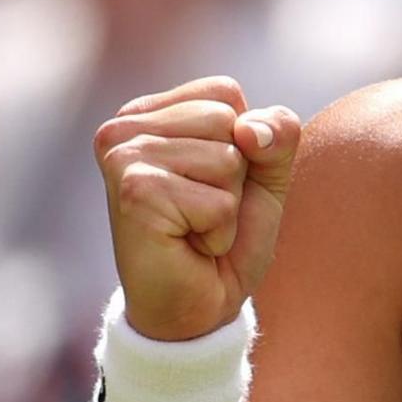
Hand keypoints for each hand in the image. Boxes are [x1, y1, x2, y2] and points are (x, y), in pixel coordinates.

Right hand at [93, 77, 300, 341]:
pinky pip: (220, 203)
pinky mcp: (135, 194)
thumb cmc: (224, 236)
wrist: (196, 309)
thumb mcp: (265, 173)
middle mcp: (123, 128)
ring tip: (193, 228)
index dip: (242, 143)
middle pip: (228, 121)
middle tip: (200, 211)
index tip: (209, 182)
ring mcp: (124, 157)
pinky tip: (187, 245)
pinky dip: (218, 232)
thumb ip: (277, 132)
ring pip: (228, 160)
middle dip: (235, 176)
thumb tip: (250, 130)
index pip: (225, 92)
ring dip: (226, 207)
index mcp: (147, 113)